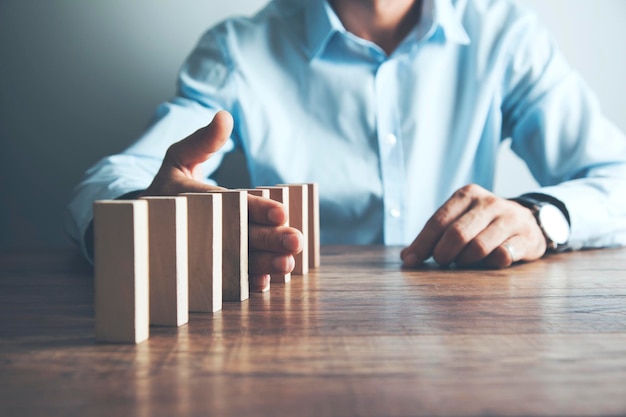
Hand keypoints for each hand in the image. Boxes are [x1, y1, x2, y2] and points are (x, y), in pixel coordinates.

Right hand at [142, 110, 302, 290]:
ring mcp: (200, 251)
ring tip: (287, 265)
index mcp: (189, 198)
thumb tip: (224, 116)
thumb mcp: (179, 157)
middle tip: (295, 241)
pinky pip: (225, 279)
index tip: (281, 213)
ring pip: (235, 260)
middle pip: (237, 235)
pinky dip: (244, 282)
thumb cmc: (169, 185)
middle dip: (267, 239)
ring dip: (262, 264)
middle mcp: (196, 227)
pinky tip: (266, 283)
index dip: (255, 208)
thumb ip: (202, 140)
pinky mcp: (203, 268)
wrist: (144, 222)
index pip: (229, 202)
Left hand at [400, 184, 545, 268]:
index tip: (410, 262)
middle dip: (443, 254)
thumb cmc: (483, 226)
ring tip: (466, 261)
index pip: (438, 221)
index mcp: (467, 194)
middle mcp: (488, 202)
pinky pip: (501, 257)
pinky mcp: (526, 236)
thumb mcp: (459, 221)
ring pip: (478, 247)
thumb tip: (406, 258)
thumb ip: (433, 236)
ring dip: (466, 261)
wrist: (528, 223)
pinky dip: (489, 265)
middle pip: (457, 234)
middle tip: (442, 262)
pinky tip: (489, 262)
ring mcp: (510, 217)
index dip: (422, 244)